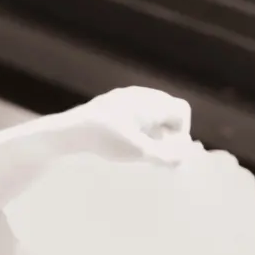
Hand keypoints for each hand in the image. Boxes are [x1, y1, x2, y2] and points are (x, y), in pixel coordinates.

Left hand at [65, 86, 194, 165]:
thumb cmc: (108, 140)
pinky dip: (139, 123)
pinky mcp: (111, 101)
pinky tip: (126, 137)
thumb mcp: (140, 152)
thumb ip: (165, 157)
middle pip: (168, 107)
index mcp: (151, 102)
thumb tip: (182, 160)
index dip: (182, 130)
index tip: (170, 147)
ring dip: (154, 127)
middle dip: (169, 129)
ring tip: (144, 146)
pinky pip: (136, 108)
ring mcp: (125, 95)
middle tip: (159, 149)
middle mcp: (141, 93)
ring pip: (152, 108)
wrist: (72, 129)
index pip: (182, 109)